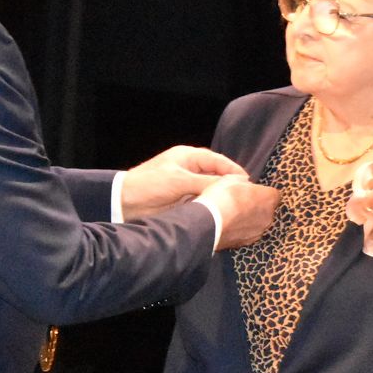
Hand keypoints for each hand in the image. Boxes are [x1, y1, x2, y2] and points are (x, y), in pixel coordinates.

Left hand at [122, 146, 244, 220]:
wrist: (123, 204)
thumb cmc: (149, 185)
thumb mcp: (180, 181)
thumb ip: (208, 182)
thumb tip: (234, 185)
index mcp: (189, 157)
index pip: (219, 161)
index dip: (234, 172)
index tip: (249, 183)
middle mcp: (190, 170)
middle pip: (217, 176)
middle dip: (231, 186)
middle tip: (248, 197)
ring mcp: (187, 186)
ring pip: (211, 191)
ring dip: (221, 199)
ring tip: (240, 208)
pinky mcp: (183, 202)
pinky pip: (202, 203)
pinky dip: (211, 208)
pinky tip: (222, 215)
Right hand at [199, 175, 280, 247]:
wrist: (209, 223)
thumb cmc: (222, 198)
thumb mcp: (231, 179)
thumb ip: (243, 181)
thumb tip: (245, 184)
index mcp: (269, 198)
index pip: (273, 193)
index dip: (261, 191)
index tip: (251, 191)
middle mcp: (269, 216)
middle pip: (266, 209)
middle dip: (256, 205)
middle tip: (240, 202)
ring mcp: (259, 231)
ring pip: (257, 222)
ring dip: (249, 219)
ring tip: (232, 215)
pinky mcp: (247, 242)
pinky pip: (247, 233)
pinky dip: (241, 230)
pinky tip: (229, 225)